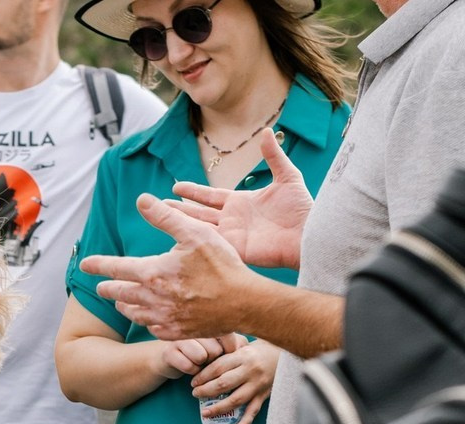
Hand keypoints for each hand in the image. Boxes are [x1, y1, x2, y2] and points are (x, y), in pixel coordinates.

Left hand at [83, 196, 258, 341]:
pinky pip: (151, 327)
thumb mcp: (194, 233)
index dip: (98, 265)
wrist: (242, 303)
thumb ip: (165, 217)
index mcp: (152, 273)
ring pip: (132, 313)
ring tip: (121, 301)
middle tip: (100, 288)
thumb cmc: (221, 265)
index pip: (116, 268)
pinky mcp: (174, 333)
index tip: (85, 264)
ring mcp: (162, 319)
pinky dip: (145, 320)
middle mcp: (151, 299)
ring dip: (124, 305)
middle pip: (119, 294)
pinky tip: (147, 316)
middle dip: (108, 289)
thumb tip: (141, 199)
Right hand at [153, 334, 242, 380]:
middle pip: (215, 350)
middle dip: (213, 360)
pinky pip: (188, 366)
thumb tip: (248, 348)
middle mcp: (193, 327)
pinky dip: (191, 371)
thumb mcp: (219, 344)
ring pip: (201, 357)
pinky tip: (189, 367)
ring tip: (198, 362)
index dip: (230, 350)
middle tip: (208, 358)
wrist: (171, 358)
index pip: (227, 335)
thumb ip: (237, 343)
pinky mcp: (169, 352)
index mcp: (208, 322)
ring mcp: (180, 338)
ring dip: (202, 366)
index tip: (227, 354)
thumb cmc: (200, 350)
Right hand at [172, 130, 312, 269]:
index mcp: (240, 202)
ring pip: (198, 228)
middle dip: (178, 208)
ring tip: (159, 216)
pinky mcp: (232, 249)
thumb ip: (273, 156)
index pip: (210, 196)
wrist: (307, 233)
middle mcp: (231, 220)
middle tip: (157, 204)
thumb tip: (266, 132)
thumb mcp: (288, 176)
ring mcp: (230, 236)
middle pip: (198, 213)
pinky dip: (192, 239)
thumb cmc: (301, 208)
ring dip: (178, 222)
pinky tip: (175, 235)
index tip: (175, 187)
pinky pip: (208, 243)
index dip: (193, 192)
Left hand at [191, 338, 280, 423]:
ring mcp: (257, 385)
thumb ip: (227, 356)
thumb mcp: (243, 346)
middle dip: (206, 391)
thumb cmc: (259, 350)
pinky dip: (244, 423)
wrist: (285, 354)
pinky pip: (253, 411)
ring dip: (219, 408)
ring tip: (204, 413)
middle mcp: (250, 371)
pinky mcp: (263, 396)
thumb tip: (204, 365)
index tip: (194, 382)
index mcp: (243, 356)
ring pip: (236, 400)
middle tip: (195, 394)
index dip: (203, 376)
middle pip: (224, 384)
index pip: (218, 367)